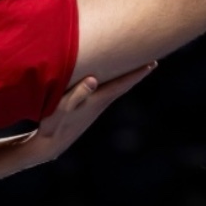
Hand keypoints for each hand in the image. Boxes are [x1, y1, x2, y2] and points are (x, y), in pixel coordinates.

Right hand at [28, 62, 156, 161]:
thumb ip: (78, 93)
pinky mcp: (87, 107)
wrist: (51, 144)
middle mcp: (100, 102)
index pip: (123, 83)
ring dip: (126, 76)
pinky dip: (113, 81)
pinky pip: (106, 90)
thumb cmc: (55, 123)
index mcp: (98, 99)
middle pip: (124, 85)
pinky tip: (110, 77)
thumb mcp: (63, 107)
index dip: (137, 73)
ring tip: (135, 64)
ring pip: (115, 87)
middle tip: (153, 61)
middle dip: (137, 72)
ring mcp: (95, 105)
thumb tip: (93, 80)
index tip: (153, 62)